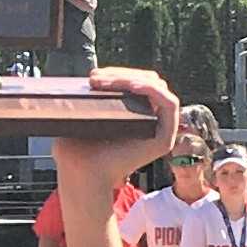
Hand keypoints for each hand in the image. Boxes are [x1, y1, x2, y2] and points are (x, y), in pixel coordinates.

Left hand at [48, 71, 184, 189]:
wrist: (81, 172)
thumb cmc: (77, 150)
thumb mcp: (84, 116)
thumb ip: (93, 98)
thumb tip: (94, 76)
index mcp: (133, 117)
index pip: (137, 83)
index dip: (118, 74)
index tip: (94, 76)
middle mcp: (149, 122)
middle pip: (148, 81)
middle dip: (121, 74)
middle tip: (95, 77)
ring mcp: (160, 129)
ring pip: (157, 87)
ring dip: (131, 79)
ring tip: (105, 81)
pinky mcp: (165, 137)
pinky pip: (169, 103)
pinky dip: (153, 90)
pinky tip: (132, 86)